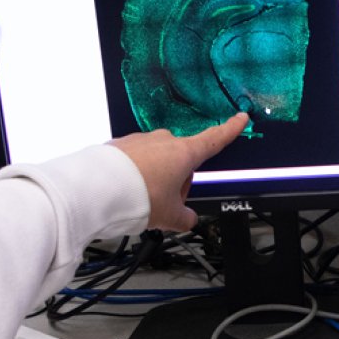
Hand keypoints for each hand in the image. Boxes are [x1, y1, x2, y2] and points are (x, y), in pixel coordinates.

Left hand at [109, 113, 248, 231]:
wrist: (97, 190)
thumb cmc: (138, 197)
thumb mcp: (170, 216)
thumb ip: (185, 218)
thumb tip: (189, 219)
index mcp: (184, 154)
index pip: (215, 139)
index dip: (230, 129)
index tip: (240, 118)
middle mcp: (164, 141)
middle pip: (181, 161)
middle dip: (176, 181)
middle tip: (164, 205)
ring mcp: (141, 141)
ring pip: (156, 161)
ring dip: (153, 179)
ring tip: (140, 201)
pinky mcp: (120, 146)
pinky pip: (134, 162)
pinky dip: (134, 175)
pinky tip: (125, 192)